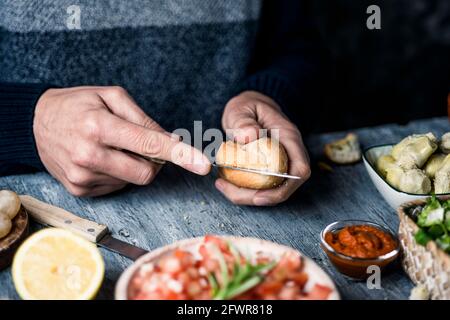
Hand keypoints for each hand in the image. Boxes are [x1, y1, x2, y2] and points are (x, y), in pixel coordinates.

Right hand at [34, 86, 209, 196]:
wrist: (36, 122)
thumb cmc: (79, 104)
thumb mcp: (111, 97)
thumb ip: (144, 119)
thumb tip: (172, 142)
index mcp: (100, 126)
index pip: (149, 144)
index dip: (180, 155)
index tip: (202, 166)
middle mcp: (89, 155)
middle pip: (147, 172)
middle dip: (153, 160)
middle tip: (137, 142)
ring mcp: (82, 176)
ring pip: (133, 180)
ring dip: (132, 164)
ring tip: (111, 146)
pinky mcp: (78, 190)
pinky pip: (116, 186)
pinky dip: (117, 173)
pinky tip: (101, 158)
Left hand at [216, 91, 310, 204]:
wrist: (250, 106)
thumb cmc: (248, 106)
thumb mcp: (241, 108)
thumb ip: (243, 120)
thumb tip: (250, 136)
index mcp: (289, 137)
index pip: (300, 169)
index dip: (285, 187)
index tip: (260, 195)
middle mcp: (289, 153)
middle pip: (285, 186)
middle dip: (260, 197)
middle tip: (232, 193)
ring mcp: (281, 162)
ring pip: (273, 190)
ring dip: (249, 195)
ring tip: (224, 187)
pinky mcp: (269, 169)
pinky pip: (262, 186)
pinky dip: (245, 190)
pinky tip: (226, 184)